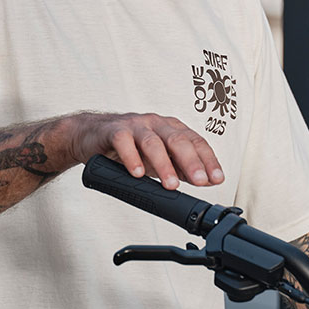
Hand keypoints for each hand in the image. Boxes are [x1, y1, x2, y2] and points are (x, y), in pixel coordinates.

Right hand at [69, 112, 223, 189]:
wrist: (92, 136)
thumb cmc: (130, 147)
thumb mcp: (159, 159)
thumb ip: (181, 168)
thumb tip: (206, 180)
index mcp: (172, 128)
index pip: (196, 141)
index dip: (208, 160)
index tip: (217, 178)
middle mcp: (157, 124)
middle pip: (178, 140)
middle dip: (191, 161)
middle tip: (199, 181)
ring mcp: (135, 126)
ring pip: (153, 142)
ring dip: (164, 164)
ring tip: (171, 184)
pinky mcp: (114, 131)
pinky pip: (124, 142)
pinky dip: (132, 158)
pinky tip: (138, 173)